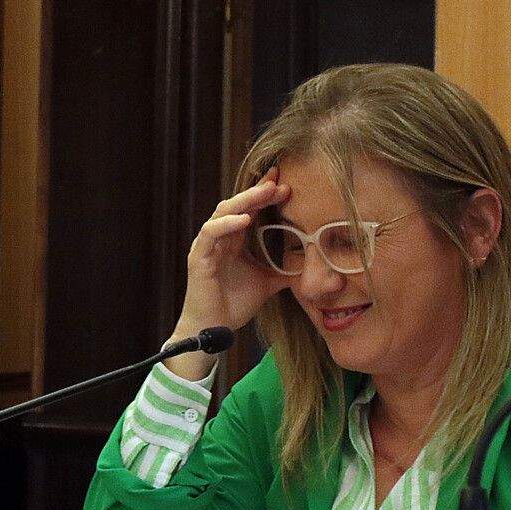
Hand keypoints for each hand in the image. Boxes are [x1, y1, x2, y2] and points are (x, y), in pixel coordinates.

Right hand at [166, 170, 292, 379]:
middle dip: (258, 191)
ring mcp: (208, 246)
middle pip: (237, 205)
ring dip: (244, 200)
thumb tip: (311, 269)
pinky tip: (245, 219)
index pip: (249, 209)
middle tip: (279, 180)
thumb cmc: (234, 305)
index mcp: (234, 241)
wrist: (215, 330)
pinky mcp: (199, 257)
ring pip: (223, 212)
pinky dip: (227, 223)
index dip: (264, 195)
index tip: (286, 184)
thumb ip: (283, 272)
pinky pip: (211, 232)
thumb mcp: (267, 283)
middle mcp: (220, 238)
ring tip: (266, 192)